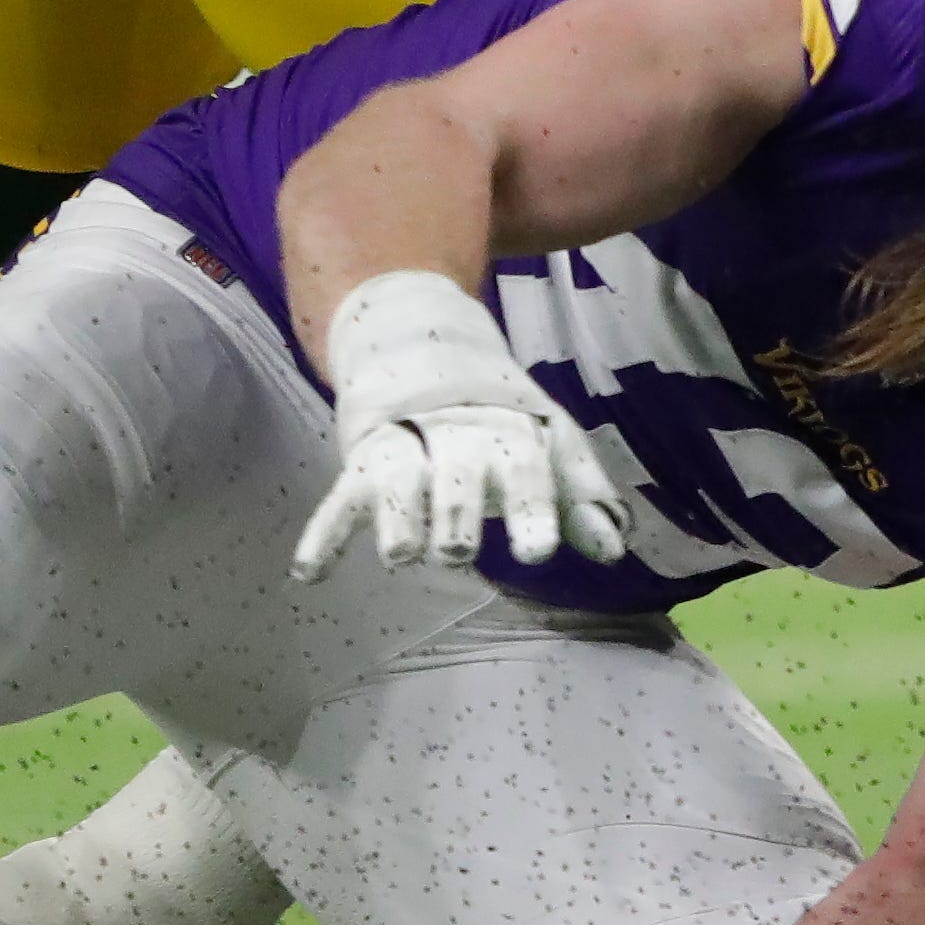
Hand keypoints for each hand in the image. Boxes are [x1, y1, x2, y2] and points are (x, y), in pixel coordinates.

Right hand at [290, 270, 628, 582]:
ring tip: (400, 556)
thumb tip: (616, 552)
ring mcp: (407, 451)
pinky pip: (339, 501)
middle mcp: (458, 443)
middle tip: (456, 552)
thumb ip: (583, 497)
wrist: (424, 350)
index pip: (528, 474)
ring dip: (397, 521)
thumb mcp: (550, 445)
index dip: (534, 510)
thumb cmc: (504, 418)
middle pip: (456, 482)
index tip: (538, 551)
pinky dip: (322, 534)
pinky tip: (309, 574)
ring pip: (398, 487)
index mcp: (512, 438)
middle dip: (456, 516)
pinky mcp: (362, 463)